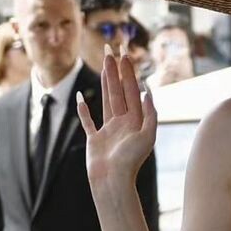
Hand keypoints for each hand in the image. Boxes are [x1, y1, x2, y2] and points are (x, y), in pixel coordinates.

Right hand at [77, 50, 156, 189]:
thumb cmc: (130, 162)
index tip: (123, 52)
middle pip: (119, 91)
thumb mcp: (147, 137)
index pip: (131, 90)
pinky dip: (83, 110)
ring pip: (106, 100)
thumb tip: (148, 91)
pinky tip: (80, 98)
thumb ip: (149, 114)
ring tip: (103, 64)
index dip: (127, 71)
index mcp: (135, 121)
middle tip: (110, 49)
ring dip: (105, 81)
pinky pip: (88, 122)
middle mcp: (123, 124)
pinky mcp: (94, 140)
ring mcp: (108, 131)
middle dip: (116, 70)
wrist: (113, 182)